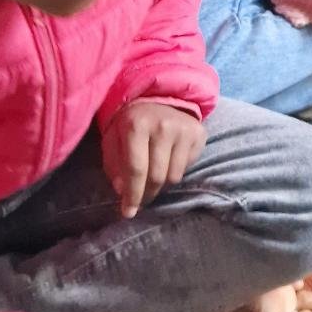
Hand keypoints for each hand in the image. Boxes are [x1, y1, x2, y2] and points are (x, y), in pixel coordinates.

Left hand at [101, 99, 206, 216]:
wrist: (158, 98)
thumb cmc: (130, 123)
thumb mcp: (113, 139)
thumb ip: (114, 165)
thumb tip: (122, 191)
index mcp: (136, 125)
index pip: (135, 169)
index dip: (132, 195)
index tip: (127, 213)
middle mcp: (162, 126)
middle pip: (156, 176)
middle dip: (146, 195)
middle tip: (140, 201)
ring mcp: (183, 129)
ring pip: (173, 176)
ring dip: (161, 184)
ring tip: (153, 175)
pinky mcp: (198, 133)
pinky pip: (187, 167)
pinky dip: (176, 170)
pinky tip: (168, 159)